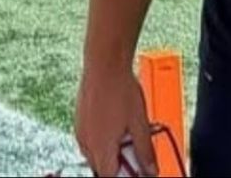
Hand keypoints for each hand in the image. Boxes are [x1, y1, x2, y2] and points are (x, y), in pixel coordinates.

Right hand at [75, 59, 151, 176]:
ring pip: (94, 154)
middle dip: (117, 166)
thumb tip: (151, 170)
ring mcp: (80, 131)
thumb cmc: (122, 90)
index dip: (123, 177)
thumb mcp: (140, 123)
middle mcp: (86, 143)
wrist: (104, 64)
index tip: (135, 172)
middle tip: (134, 155)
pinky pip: (89, 140)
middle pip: (101, 167)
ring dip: (108, 153)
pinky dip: (101, 141)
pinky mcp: (79, 121)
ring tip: (126, 137)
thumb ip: (145, 150)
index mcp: (101, 147)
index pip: (109, 177)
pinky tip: (114, 127)